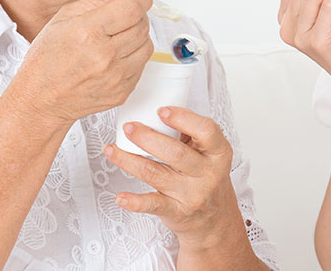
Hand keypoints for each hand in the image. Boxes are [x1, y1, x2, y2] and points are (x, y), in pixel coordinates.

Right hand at [10, 0, 153, 126]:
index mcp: (89, 32)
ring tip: (115, 38)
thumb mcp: (65, 17)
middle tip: (120, 17)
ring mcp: (115, 77)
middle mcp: (105, 55)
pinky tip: (114, 57)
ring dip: (137, 37)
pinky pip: (142, 66)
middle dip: (136, 15)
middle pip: (143, 24)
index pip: (134, 7)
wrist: (41, 99)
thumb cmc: (47, 59)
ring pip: (147, 45)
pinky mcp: (122, 91)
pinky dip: (133, 57)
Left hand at [104, 107, 245, 250]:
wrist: (214, 218)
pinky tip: (121, 196)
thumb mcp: (209, 154)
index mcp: (218, 153)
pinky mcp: (176, 212)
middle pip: (176, 153)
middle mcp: (207, 173)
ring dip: (129, 160)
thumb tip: (159, 112)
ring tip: (112, 149)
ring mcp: (192, 194)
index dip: (183, 119)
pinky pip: (153, 205)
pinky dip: (135, 201)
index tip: (161, 111)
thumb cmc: (207, 178)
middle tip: (129, 128)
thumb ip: (190, 134)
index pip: (206, 131)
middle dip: (147, 138)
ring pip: (156, 174)